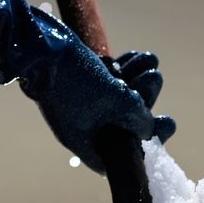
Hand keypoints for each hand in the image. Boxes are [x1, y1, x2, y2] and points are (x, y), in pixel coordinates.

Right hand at [22, 43, 175, 172]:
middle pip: (124, 124)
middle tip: (155, 78)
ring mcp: (81, 104)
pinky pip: (109, 81)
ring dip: (139, 79)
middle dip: (145, 99)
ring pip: (119, 98)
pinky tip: (136, 55)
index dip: (147, 145)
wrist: (39, 44)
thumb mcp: (115, 101)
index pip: (121, 157)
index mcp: (86, 143)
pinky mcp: (81, 82)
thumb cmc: (74, 79)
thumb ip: (138, 119)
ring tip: (149, 62)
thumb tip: (150, 128)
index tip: (164, 125)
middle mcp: (83, 127)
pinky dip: (125, 70)